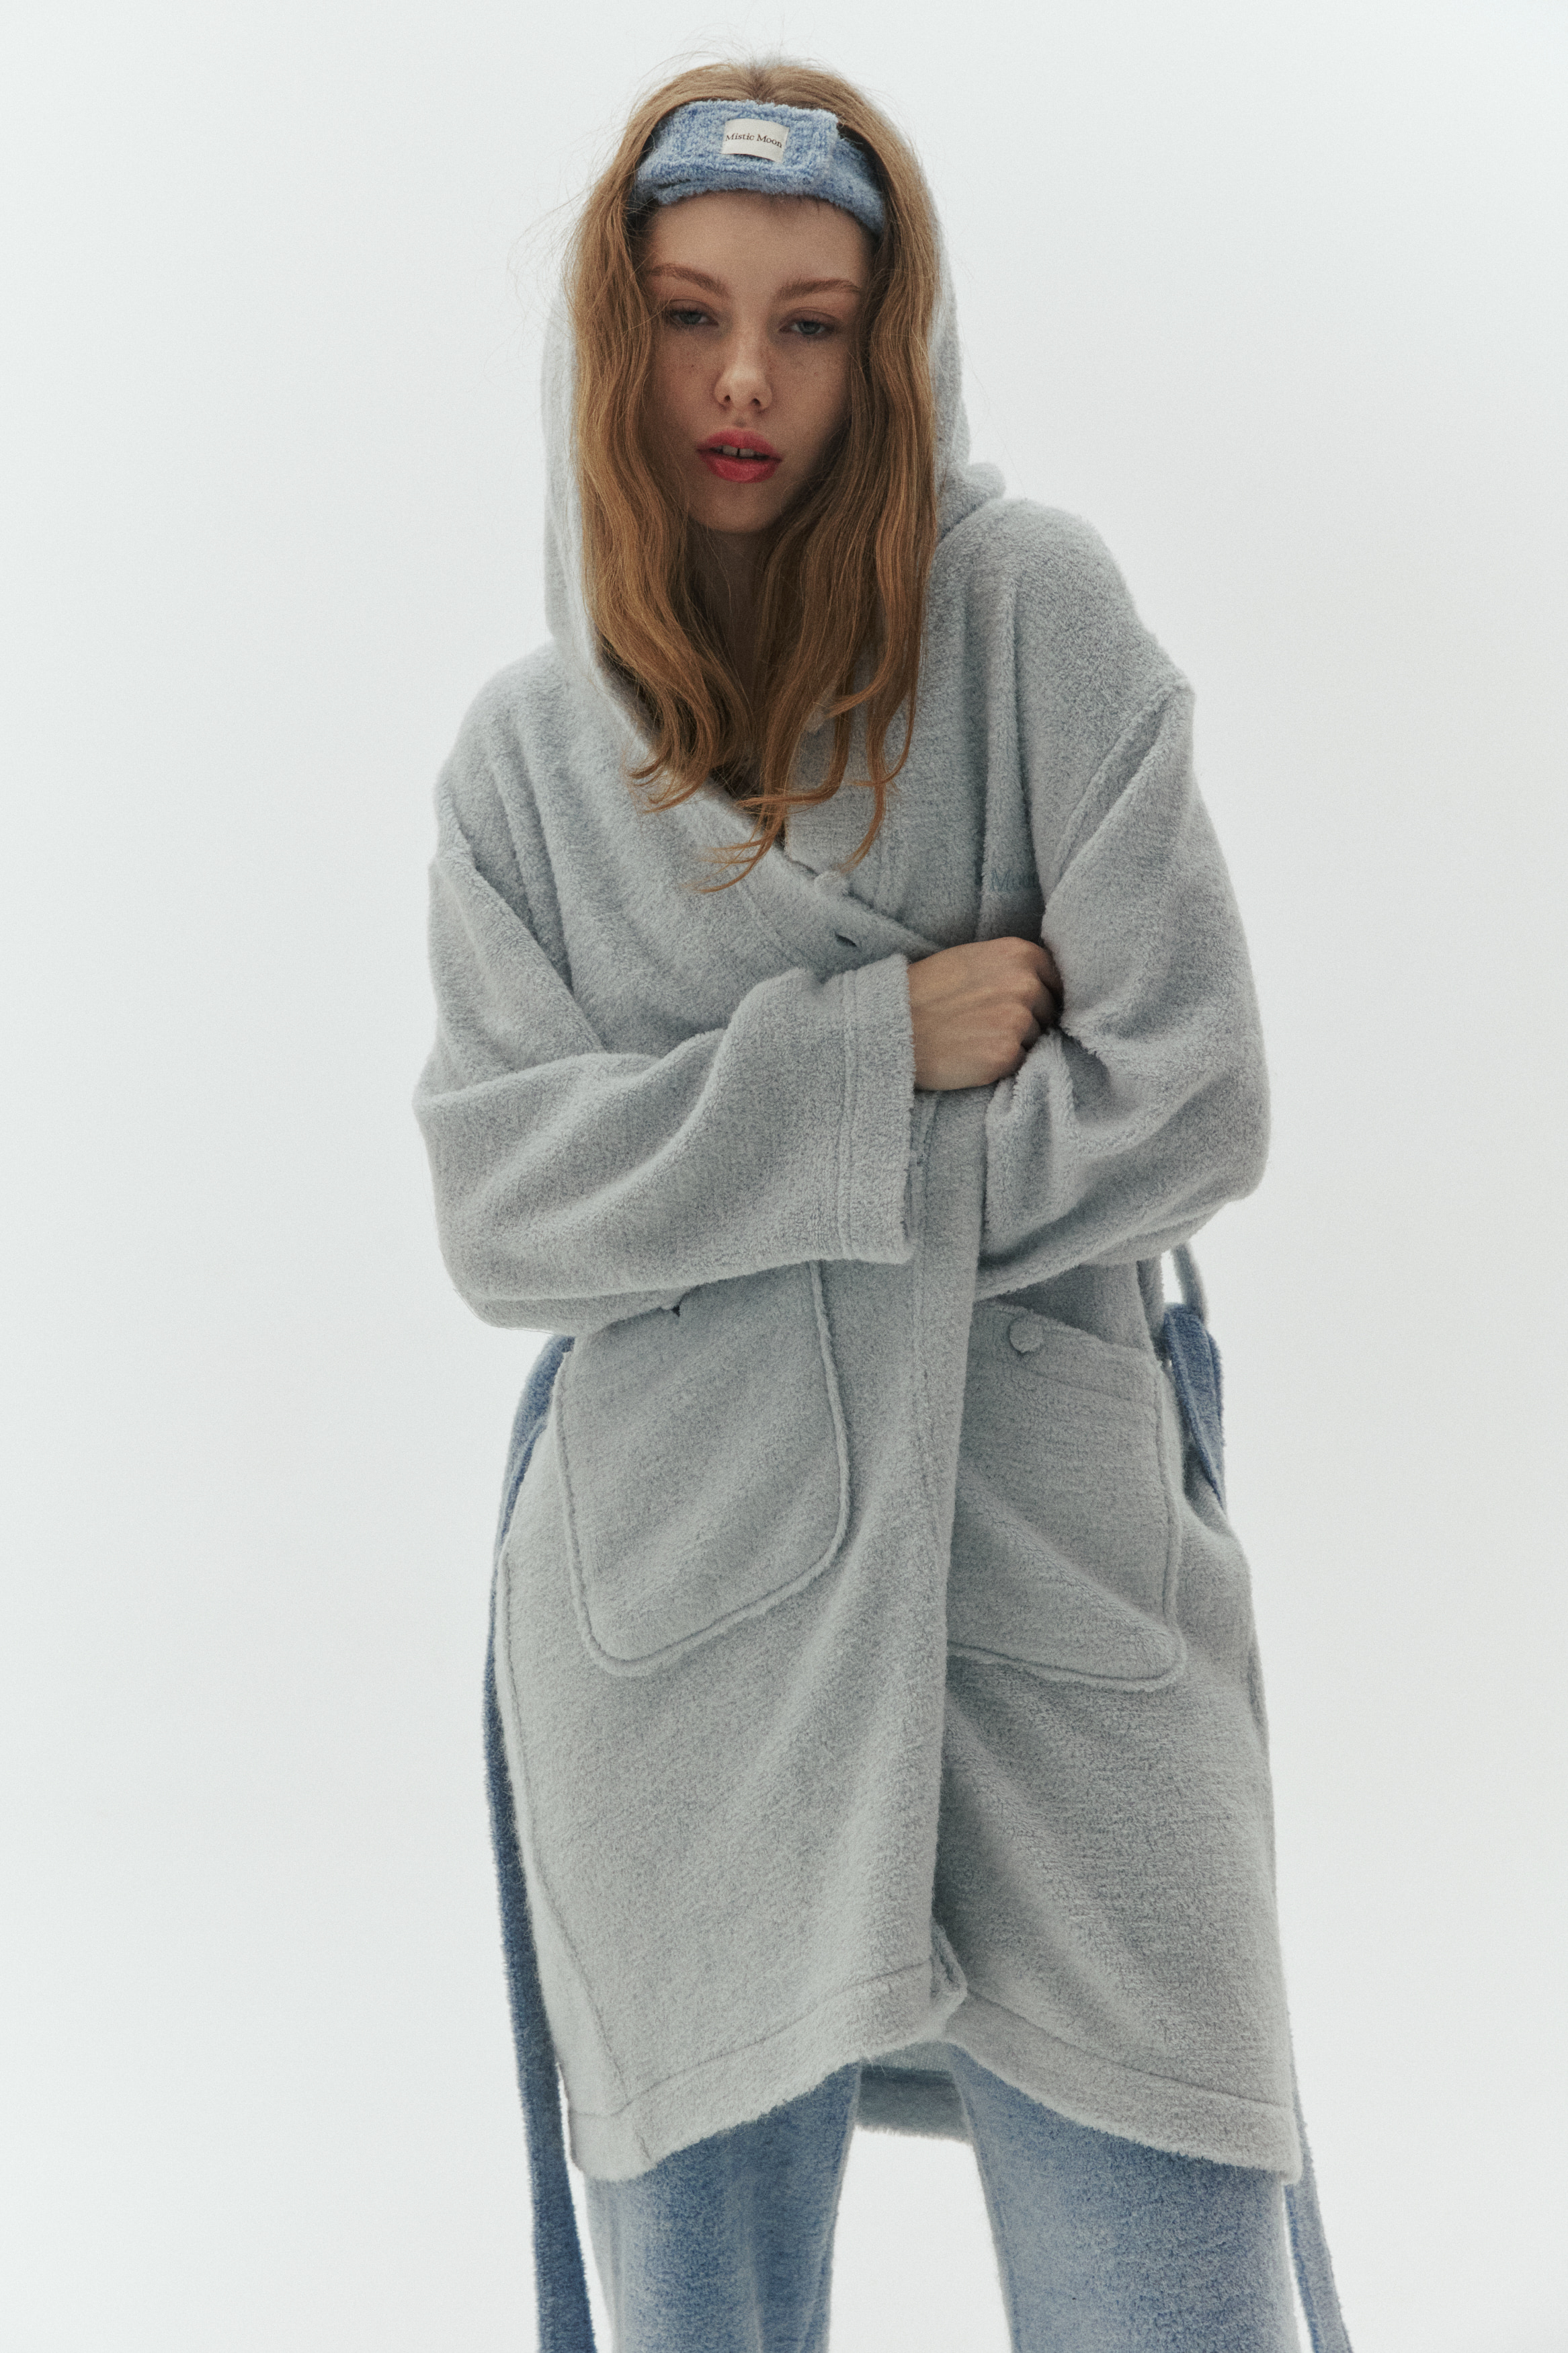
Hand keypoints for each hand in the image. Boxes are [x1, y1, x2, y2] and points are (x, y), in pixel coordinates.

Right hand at [906, 937, 1062, 1091]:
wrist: (891, 1026)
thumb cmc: (925, 992)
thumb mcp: (972, 959)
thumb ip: (1010, 967)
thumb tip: (1041, 986)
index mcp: (1019, 954)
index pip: (1056, 979)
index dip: (1041, 995)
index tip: (1020, 1005)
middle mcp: (1025, 984)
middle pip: (1048, 1011)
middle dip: (1028, 1020)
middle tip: (986, 1023)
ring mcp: (1018, 1020)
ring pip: (1036, 1038)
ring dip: (1014, 1042)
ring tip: (976, 1037)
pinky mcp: (1006, 1054)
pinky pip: (1020, 1062)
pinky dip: (1001, 1064)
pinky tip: (972, 1053)